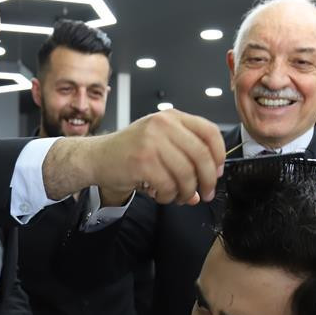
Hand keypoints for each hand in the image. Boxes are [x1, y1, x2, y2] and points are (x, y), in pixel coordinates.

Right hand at [44, 109, 224, 205]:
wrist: (96, 157)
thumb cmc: (129, 151)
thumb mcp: (159, 144)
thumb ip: (184, 160)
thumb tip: (204, 188)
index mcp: (171, 117)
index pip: (209, 131)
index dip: (219, 154)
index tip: (217, 171)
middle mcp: (163, 125)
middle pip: (202, 155)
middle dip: (208, 180)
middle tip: (206, 194)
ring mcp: (152, 142)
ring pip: (186, 174)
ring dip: (185, 192)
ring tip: (178, 197)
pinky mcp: (142, 162)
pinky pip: (168, 186)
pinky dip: (168, 197)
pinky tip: (160, 195)